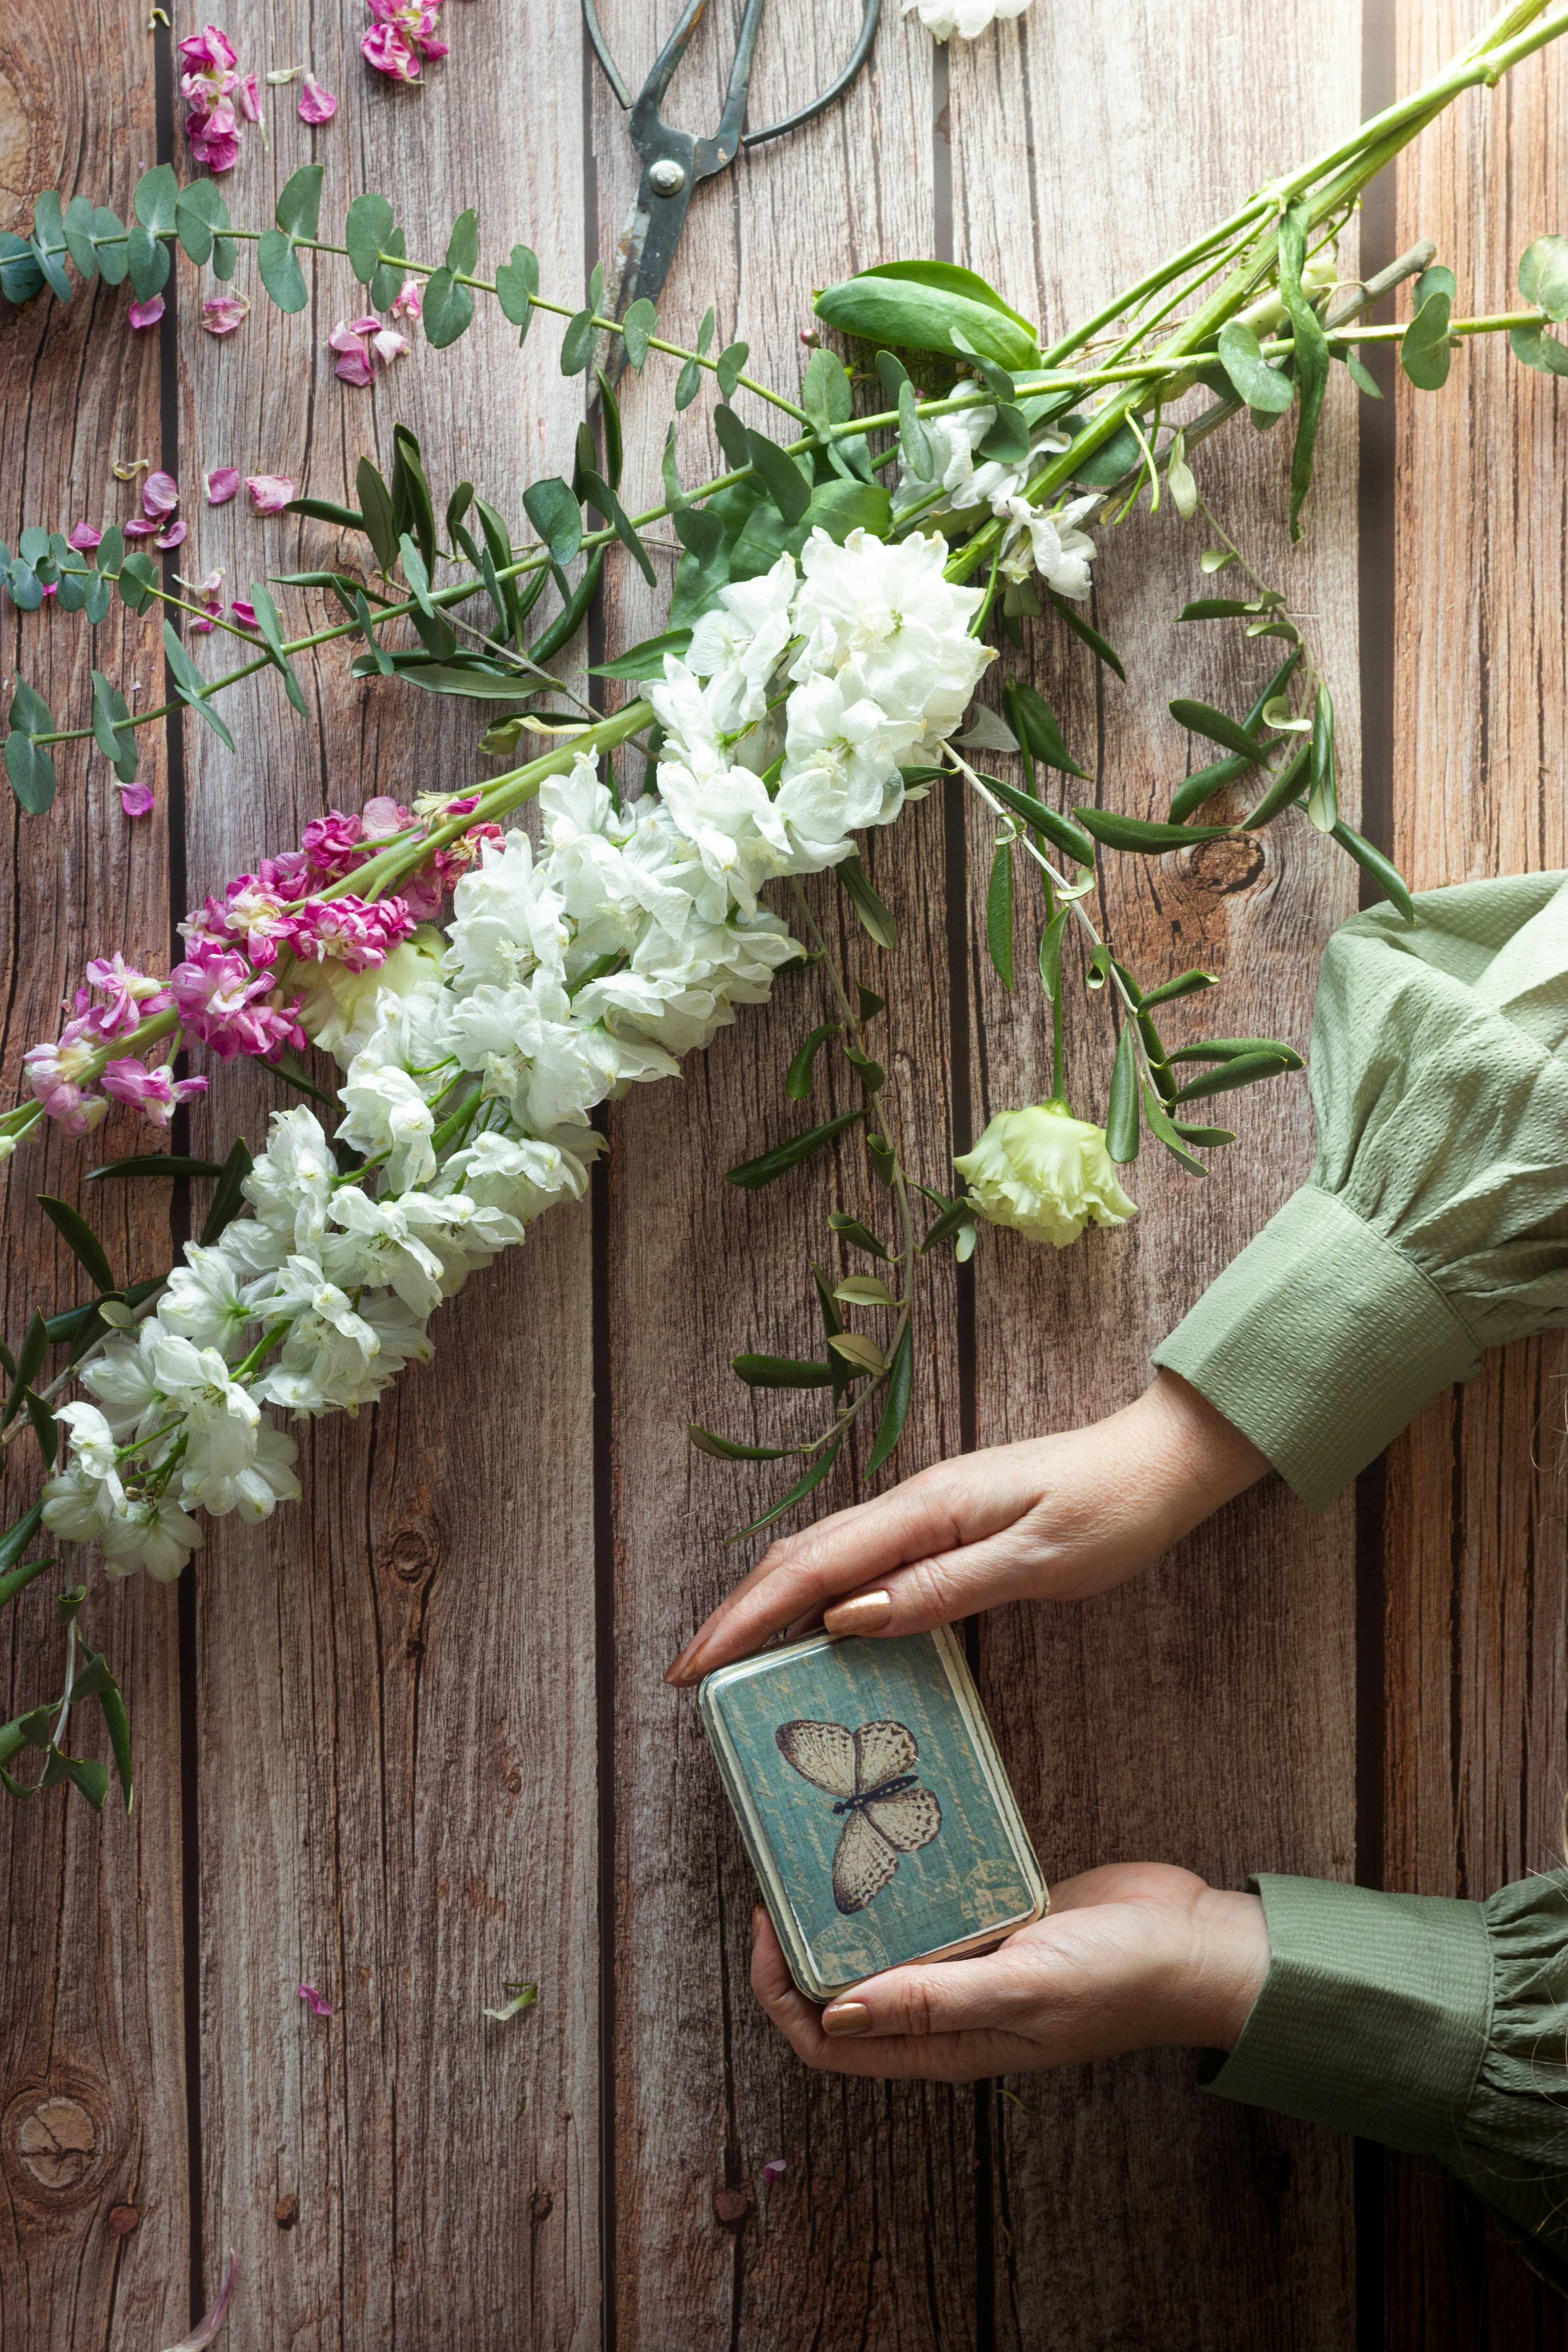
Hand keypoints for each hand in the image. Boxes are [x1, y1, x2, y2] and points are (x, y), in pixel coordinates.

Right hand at [666, 1371, 1265, 1682]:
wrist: (1164, 1460)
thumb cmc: (1114, 1510)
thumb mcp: (1037, 1560)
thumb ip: (942, 1587)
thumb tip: (847, 1617)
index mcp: (927, 1509)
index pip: (813, 1567)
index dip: (747, 1616)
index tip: (696, 1664)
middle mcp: (915, 1503)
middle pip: (802, 1557)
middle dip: (739, 1613)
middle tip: (691, 1675)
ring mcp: (929, 1510)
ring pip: (826, 1556)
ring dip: (771, 1604)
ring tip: (732, 1661)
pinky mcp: (948, 1523)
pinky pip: (863, 1561)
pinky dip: (818, 1595)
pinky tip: (814, 1631)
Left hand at [750, 1863, 1269, 2082]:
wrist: (1195, 1944)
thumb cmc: (1122, 1979)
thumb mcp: (1023, 1990)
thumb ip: (932, 2001)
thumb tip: (835, 2011)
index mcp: (944, 2046)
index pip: (828, 2039)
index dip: (781, 1990)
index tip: (768, 1921)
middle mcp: (946, 2012)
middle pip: (841, 1990)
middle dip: (797, 1941)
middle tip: (780, 1871)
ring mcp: (970, 1965)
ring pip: (880, 1945)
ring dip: (844, 1906)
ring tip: (819, 1844)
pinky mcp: (994, 1922)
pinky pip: (927, 1908)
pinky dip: (898, 1880)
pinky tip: (887, 1833)